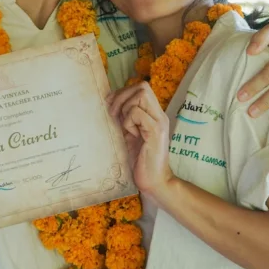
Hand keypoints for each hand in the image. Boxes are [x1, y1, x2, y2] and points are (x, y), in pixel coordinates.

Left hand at [108, 83, 173, 198]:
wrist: (154, 182)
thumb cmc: (140, 161)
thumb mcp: (130, 135)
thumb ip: (124, 119)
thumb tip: (109, 102)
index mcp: (153, 114)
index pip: (141, 87)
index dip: (123, 92)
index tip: (111, 105)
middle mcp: (159, 115)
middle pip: (142, 86)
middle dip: (122, 96)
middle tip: (114, 113)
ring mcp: (159, 122)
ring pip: (140, 95)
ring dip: (125, 108)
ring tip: (123, 126)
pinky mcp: (156, 132)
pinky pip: (137, 113)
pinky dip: (128, 121)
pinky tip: (130, 135)